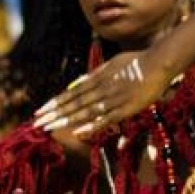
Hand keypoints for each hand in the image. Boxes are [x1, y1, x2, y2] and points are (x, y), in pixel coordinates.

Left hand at [34, 51, 168, 137]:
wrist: (158, 63)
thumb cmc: (136, 62)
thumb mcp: (112, 63)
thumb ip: (95, 74)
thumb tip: (79, 81)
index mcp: (97, 78)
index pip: (71, 93)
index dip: (55, 103)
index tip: (40, 110)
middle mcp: (101, 89)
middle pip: (74, 103)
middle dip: (54, 114)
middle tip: (37, 123)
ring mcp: (113, 99)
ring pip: (85, 111)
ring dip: (66, 120)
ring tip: (50, 128)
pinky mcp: (126, 109)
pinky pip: (105, 119)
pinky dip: (91, 125)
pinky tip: (78, 131)